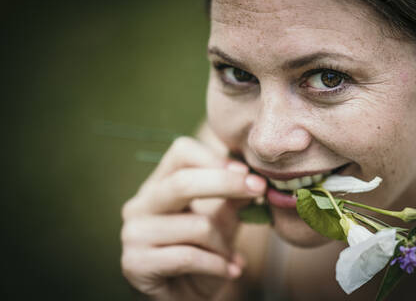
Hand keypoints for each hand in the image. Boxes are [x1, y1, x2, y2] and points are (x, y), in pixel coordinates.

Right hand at [121, 137, 265, 300]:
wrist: (183, 298)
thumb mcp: (222, 222)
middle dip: (226, 184)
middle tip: (259, 190)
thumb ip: (232, 199)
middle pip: (182, 182)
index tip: (247, 174)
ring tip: (232, 258)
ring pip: (195, 225)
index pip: (181, 152)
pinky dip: (218, 265)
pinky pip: (189, 257)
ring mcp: (133, 233)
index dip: (215, 159)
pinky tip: (230, 271)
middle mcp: (140, 205)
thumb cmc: (202, 255)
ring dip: (224, 244)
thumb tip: (253, 178)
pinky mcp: (135, 263)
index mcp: (158, 186)